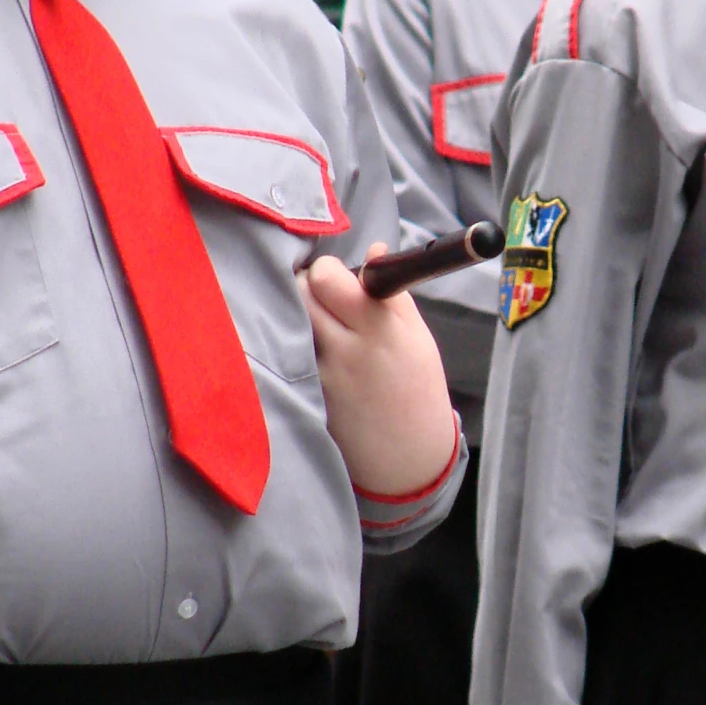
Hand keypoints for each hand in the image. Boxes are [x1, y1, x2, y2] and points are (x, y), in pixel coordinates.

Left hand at [301, 246, 457, 496]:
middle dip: (307, 289)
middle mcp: (345, 351)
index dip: (327, 270)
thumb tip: (374, 249)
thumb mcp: (417, 337)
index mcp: (379, 328)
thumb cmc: (416, 388)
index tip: (336, 278)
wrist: (407, 455)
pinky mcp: (305, 396)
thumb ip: (392, 292)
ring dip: (299, 317)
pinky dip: (295, 349)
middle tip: (322, 300)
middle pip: (298, 295)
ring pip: (289, 324)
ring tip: (320, 329)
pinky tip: (314, 358)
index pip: (326, 278)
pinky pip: (288, 357)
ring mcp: (320, 377)